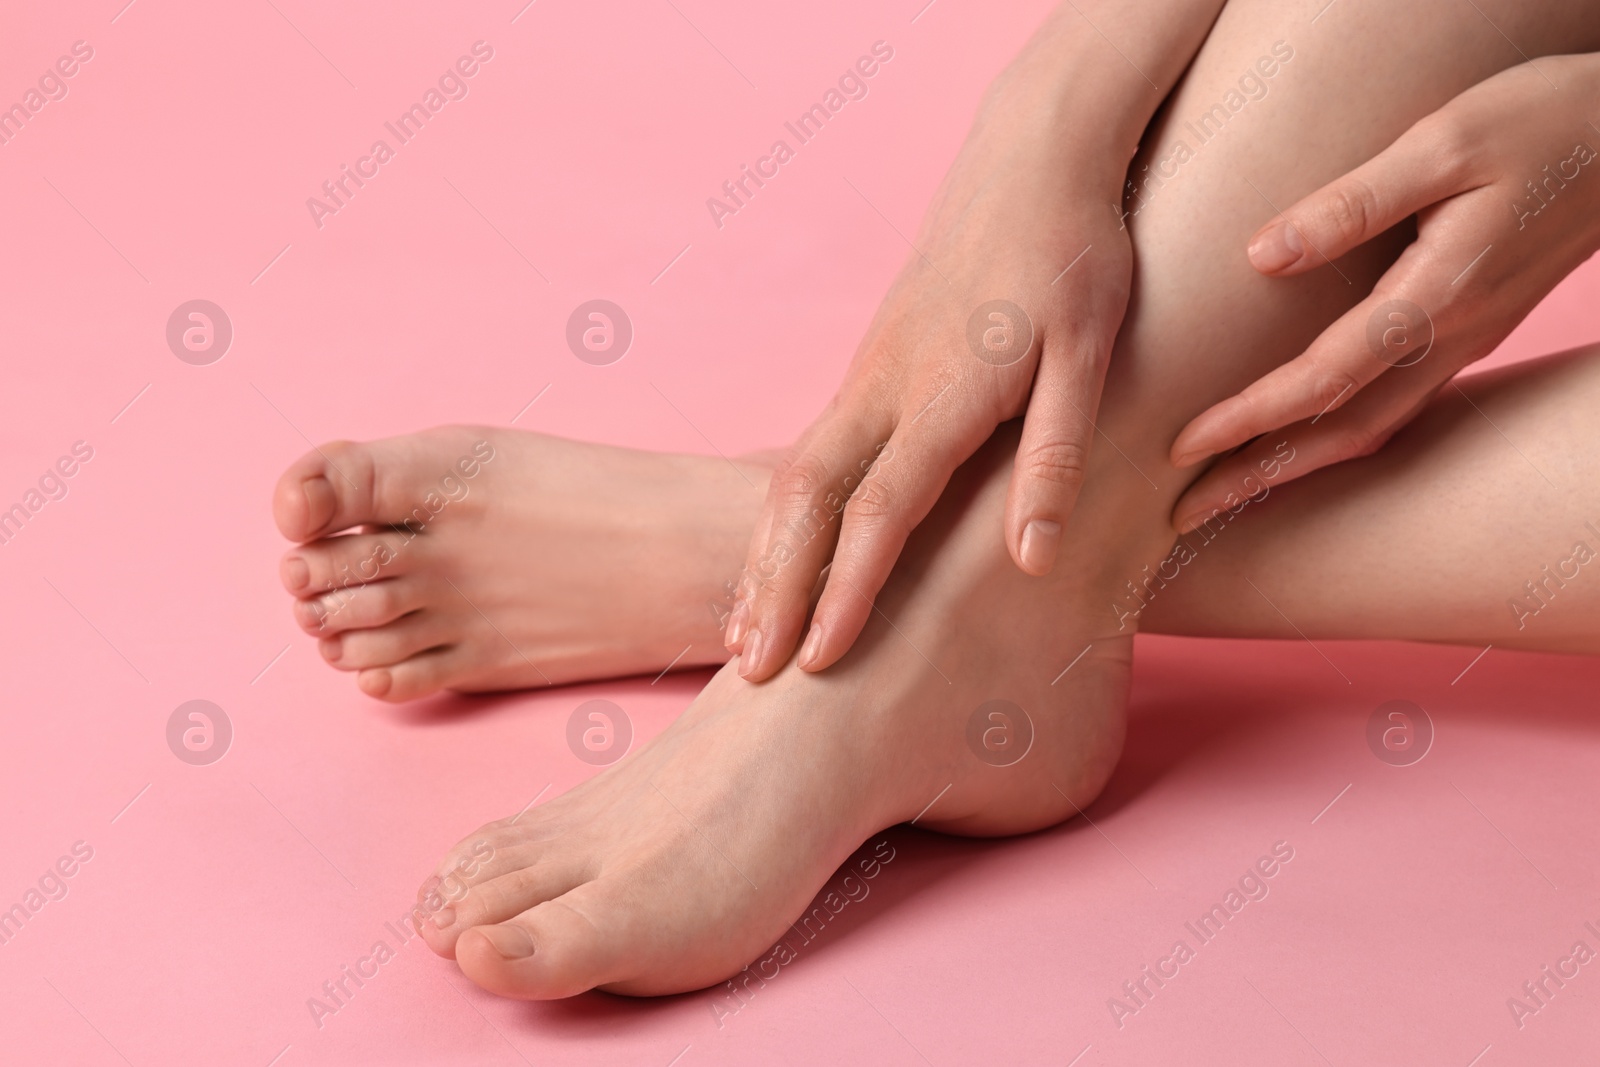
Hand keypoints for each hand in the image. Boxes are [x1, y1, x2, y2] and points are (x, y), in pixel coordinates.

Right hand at [724, 74, 1136, 679]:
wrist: (1032, 156)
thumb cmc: (1073, 254)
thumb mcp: (1092, 351)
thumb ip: (1057, 454)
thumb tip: (1033, 560)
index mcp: (944, 390)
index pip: (881, 510)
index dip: (847, 590)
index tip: (818, 661)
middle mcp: (885, 385)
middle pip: (806, 500)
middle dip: (772, 588)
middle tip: (746, 672)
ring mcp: (867, 374)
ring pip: (792, 477)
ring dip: (763, 558)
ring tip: (742, 634)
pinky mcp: (869, 367)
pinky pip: (806, 454)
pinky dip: (781, 518)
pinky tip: (776, 558)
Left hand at [1169, 54, 1599, 531]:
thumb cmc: (1542, 122)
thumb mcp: (1443, 143)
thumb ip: (1352, 203)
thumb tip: (1261, 255)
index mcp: (1438, 296)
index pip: (1326, 379)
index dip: (1250, 418)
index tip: (1180, 448)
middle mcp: (1454, 337)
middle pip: (1344, 431)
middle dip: (1260, 476)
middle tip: (1183, 516)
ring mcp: (1466, 342)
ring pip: (1373, 429)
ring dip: (1295, 467)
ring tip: (1225, 493)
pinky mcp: (1470, 332)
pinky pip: (1396, 407)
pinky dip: (1338, 436)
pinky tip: (1299, 441)